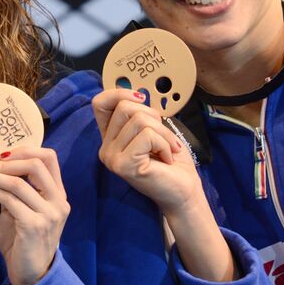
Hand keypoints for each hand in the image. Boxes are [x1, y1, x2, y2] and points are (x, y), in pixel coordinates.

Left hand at [0, 147, 69, 284]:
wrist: (32, 275)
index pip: (49, 158)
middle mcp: (58, 202)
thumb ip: (16, 192)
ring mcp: (48, 214)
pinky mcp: (33, 225)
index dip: (24, 150)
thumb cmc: (25, 243)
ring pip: (18, 182)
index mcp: (58, 195)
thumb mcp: (22, 212)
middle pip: (36, 164)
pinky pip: (9, 199)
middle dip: (6, 160)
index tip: (1, 153)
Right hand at [90, 88, 200, 215]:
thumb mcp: (155, 129)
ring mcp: (111, 157)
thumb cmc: (172, 161)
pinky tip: (166, 158)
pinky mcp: (123, 165)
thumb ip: (141, 114)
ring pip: (139, 120)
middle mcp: (105, 147)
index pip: (100, 103)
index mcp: (110, 137)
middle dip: (154, 117)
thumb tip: (137, 95)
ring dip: (163, 133)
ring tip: (168, 150)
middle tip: (164, 138)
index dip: (120, 93)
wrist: (184, 192)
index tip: (143, 100)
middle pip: (125, 107)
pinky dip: (165, 144)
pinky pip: (147, 136)